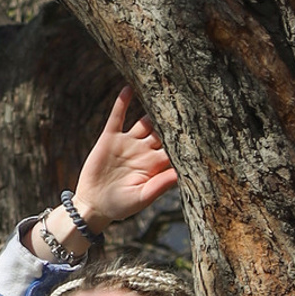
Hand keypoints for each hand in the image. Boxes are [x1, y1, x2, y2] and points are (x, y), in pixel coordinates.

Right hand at [72, 89, 178, 229]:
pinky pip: (118, 116)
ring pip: (145, 121)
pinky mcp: (110, 138)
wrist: (93, 204)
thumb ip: (159, 186)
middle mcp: (144, 150)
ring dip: (153, 107)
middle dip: (174, 118)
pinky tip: (129, 88)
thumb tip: (180, 174)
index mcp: (155, 165)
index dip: (186, 138)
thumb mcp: (141, 199)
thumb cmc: (120, 207)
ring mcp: (128, 142)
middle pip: (163, 130)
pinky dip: (123, 102)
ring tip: (163, 89)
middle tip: (188, 99)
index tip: (201, 125)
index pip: (175, 148)